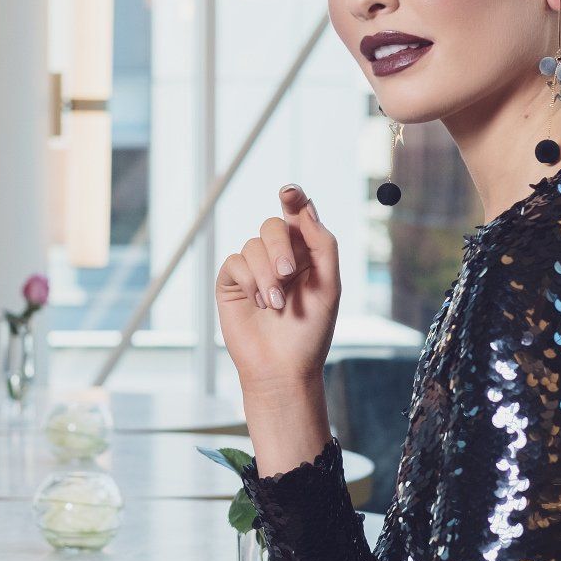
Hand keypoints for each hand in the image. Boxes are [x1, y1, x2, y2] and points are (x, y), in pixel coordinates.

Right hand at [215, 184, 340, 391]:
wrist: (283, 367)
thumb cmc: (310, 331)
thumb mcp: (328, 285)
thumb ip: (322, 244)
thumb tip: (306, 209)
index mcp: (306, 253)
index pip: (298, 215)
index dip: (294, 198)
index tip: (289, 192)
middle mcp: (279, 256)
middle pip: (272, 225)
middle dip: (280, 247)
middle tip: (287, 275)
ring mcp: (254, 268)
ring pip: (253, 245)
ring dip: (267, 275)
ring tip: (276, 304)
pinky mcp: (232, 282)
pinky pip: (235, 262)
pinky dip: (250, 281)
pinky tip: (259, 304)